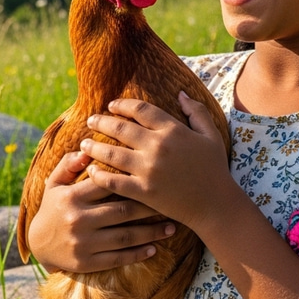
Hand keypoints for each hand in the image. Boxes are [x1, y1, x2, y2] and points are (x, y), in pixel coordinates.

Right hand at [26, 151, 176, 272]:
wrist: (38, 244)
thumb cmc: (53, 206)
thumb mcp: (54, 183)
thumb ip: (69, 164)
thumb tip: (86, 149)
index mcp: (73, 196)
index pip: (107, 183)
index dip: (132, 178)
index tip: (155, 174)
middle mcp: (79, 218)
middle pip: (123, 210)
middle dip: (150, 206)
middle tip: (172, 202)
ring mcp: (84, 242)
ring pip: (125, 236)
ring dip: (151, 232)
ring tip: (172, 228)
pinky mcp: (87, 262)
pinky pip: (117, 257)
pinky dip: (137, 254)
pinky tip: (154, 249)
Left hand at [81, 91, 232, 229]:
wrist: (215, 204)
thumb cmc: (214, 168)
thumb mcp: (211, 135)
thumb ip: (196, 111)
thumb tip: (180, 93)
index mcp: (173, 130)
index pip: (141, 109)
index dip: (122, 105)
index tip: (111, 105)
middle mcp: (158, 147)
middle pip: (121, 128)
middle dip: (101, 122)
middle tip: (89, 120)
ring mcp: (149, 170)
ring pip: (112, 154)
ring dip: (94, 147)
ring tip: (83, 143)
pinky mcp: (143, 191)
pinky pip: (113, 181)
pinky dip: (98, 175)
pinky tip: (90, 170)